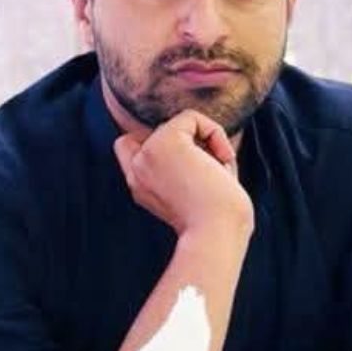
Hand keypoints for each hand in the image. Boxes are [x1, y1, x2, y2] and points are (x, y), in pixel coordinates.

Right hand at [114, 109, 253, 236]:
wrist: (217, 234)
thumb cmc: (220, 220)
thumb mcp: (196, 190)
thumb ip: (186, 164)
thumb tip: (197, 130)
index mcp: (140, 186)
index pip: (128, 147)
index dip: (161, 144)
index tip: (193, 167)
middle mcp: (137, 170)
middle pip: (159, 131)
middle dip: (190, 143)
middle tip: (210, 172)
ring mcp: (147, 154)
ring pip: (179, 124)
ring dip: (207, 142)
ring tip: (218, 170)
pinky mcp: (164, 141)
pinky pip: (191, 117)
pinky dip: (214, 133)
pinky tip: (223, 160)